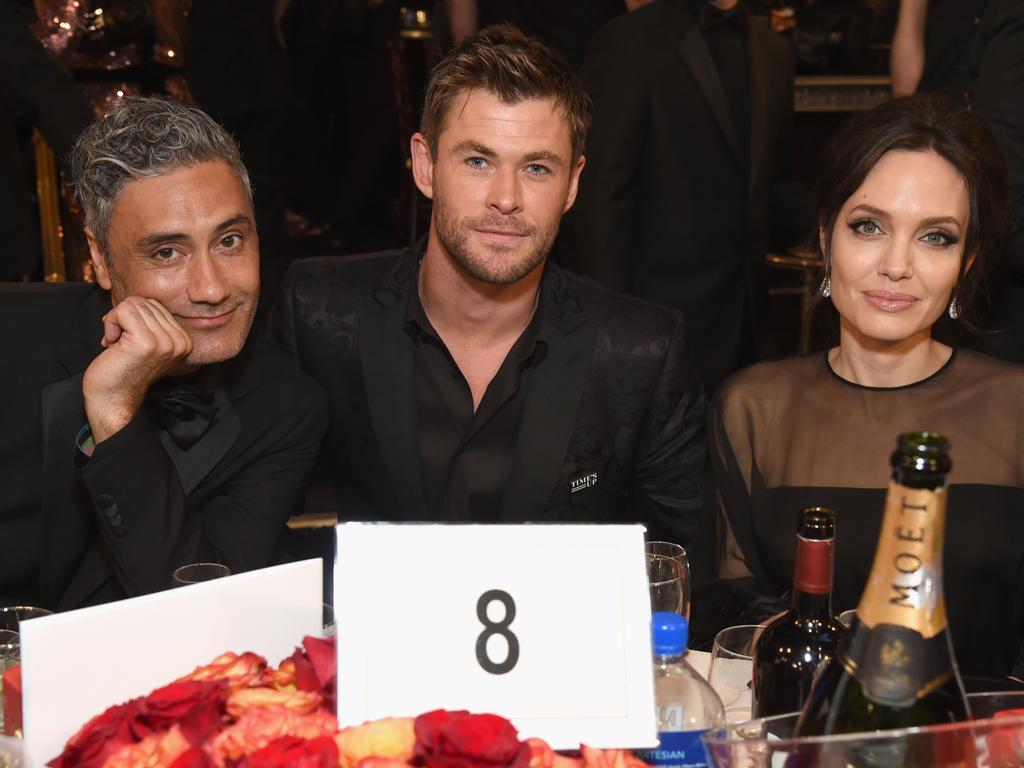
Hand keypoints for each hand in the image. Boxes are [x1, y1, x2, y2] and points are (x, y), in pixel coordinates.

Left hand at [83, 297, 193, 442]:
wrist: (113, 399)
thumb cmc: (123, 370)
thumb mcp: (148, 343)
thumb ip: (152, 323)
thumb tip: (138, 300)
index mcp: (184, 340)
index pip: (156, 304)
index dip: (134, 317)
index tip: (129, 340)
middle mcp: (179, 341)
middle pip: (145, 301)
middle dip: (124, 317)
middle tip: (120, 341)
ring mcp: (164, 341)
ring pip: (133, 304)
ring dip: (116, 321)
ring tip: (117, 343)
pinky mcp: (145, 341)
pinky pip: (123, 311)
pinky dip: (110, 323)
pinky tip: (111, 343)